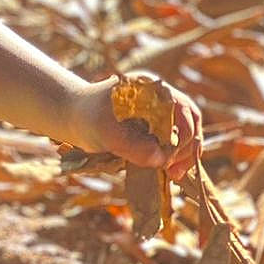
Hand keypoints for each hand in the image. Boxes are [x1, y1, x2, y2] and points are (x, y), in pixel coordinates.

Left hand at [68, 76, 202, 181]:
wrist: (73, 116)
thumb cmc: (86, 119)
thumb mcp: (105, 133)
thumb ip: (132, 146)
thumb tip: (161, 159)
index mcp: (151, 88)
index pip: (182, 109)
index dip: (182, 135)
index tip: (170, 159)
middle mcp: (160, 96)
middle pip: (189, 120)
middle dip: (187, 147)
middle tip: (176, 172)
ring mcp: (160, 109)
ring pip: (185, 131)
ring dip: (183, 153)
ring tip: (175, 174)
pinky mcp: (156, 124)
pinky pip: (174, 139)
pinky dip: (174, 155)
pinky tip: (169, 171)